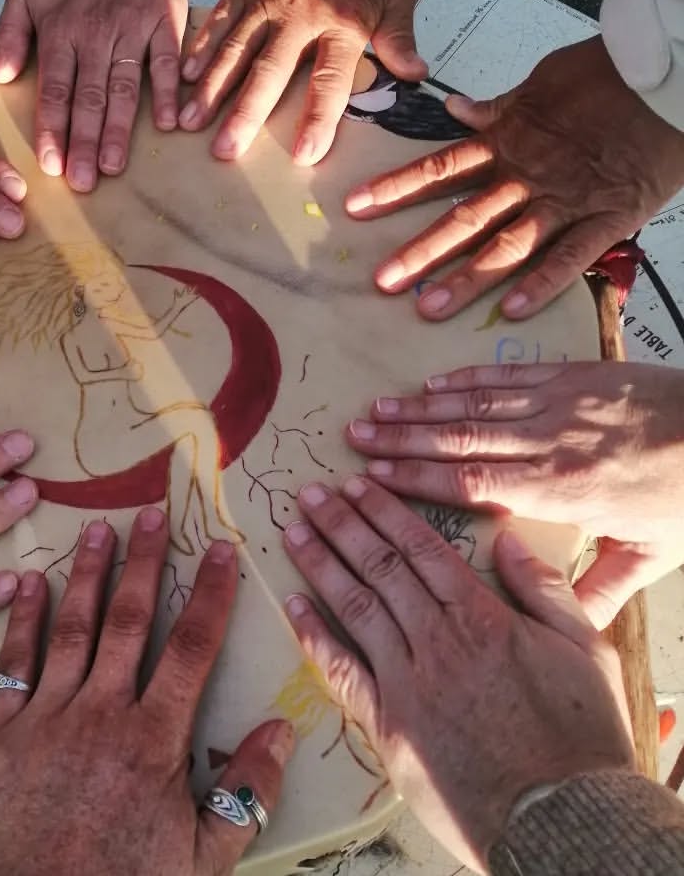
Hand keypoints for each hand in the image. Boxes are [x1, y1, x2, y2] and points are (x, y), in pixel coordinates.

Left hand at [0, 0, 187, 191]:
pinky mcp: (165, 23)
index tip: (50, 165)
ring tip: (114, 166)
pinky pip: (166, 63)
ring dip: (119, 131)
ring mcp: (132, 30)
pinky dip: (166, 92)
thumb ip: (11, 31)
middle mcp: (95, 35)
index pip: (53, 90)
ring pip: (123, 88)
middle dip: (84, 144)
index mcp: (61, 30)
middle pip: (87, 99)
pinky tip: (166, 124)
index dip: (52, 130)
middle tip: (83, 182)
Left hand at [0, 509, 293, 875]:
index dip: (209, 593)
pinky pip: (13, 663)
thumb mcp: (202, 862)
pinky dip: (21, 619)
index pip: (192, 648)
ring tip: (96, 528)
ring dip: (87, 574)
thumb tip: (282, 726)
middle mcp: (101, 713)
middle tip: (152, 511)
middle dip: (144, 562)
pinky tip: (26, 581)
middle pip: (129, 621)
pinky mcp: (0, 734)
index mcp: (154, 739)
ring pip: (72, 629)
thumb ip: (245, 793)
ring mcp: (46, 718)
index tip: (219, 548)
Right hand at [179, 0, 425, 162]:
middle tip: (225, 150)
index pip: (329, 81)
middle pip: (269, 73)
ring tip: (191, 121)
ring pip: (235, 50)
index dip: (317, 120)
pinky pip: (220, 18)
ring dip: (212, 89)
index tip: (303, 154)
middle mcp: (300, 16)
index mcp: (343, 22)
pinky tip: (185, 75)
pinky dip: (201, 46)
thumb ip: (400, 37)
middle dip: (245, 115)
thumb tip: (414, 75)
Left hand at [281, 477, 633, 871]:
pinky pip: (341, 670)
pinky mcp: (387, 724)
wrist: (564, 820)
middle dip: (342, 524)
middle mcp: (436, 640)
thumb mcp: (587, 651)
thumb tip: (508, 542)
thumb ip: (545, 590)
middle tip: (311, 494)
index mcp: (481, 616)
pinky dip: (313, 634)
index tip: (357, 485)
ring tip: (294, 531)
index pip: (420, 548)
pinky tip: (292, 604)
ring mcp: (406, 681)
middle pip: (380, 566)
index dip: (384, 511)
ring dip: (321, 563)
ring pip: (355, 606)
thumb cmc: (582, 739)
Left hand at [346, 37, 683, 319]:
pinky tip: (511, 311)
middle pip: (462, 217)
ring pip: (507, 245)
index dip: (395, 188)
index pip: (439, 168)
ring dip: (466, 278)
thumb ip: (496, 108)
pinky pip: (571, 255)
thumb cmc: (605, 78)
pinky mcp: (608, 217)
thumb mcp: (540, 86)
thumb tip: (455, 108)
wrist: (667, 80)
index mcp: (507, 142)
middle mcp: (526, 177)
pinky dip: (544, 283)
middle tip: (381, 282)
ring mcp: (565, 200)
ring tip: (427, 307)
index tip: (355, 207)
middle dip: (419, 251)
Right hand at [346, 361, 683, 627]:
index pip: (471, 483)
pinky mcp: (572, 375)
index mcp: (561, 491)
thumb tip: (560, 631)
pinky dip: (466, 378)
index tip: (375, 476)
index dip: (417, 478)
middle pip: (458, 439)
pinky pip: (506, 376)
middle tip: (354, 436)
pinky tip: (433, 382)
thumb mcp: (651, 554)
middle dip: (401, 438)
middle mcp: (548, 444)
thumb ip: (597, 589)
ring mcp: (558, 403)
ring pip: (474, 405)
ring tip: (377, 408)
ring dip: (421, 406)